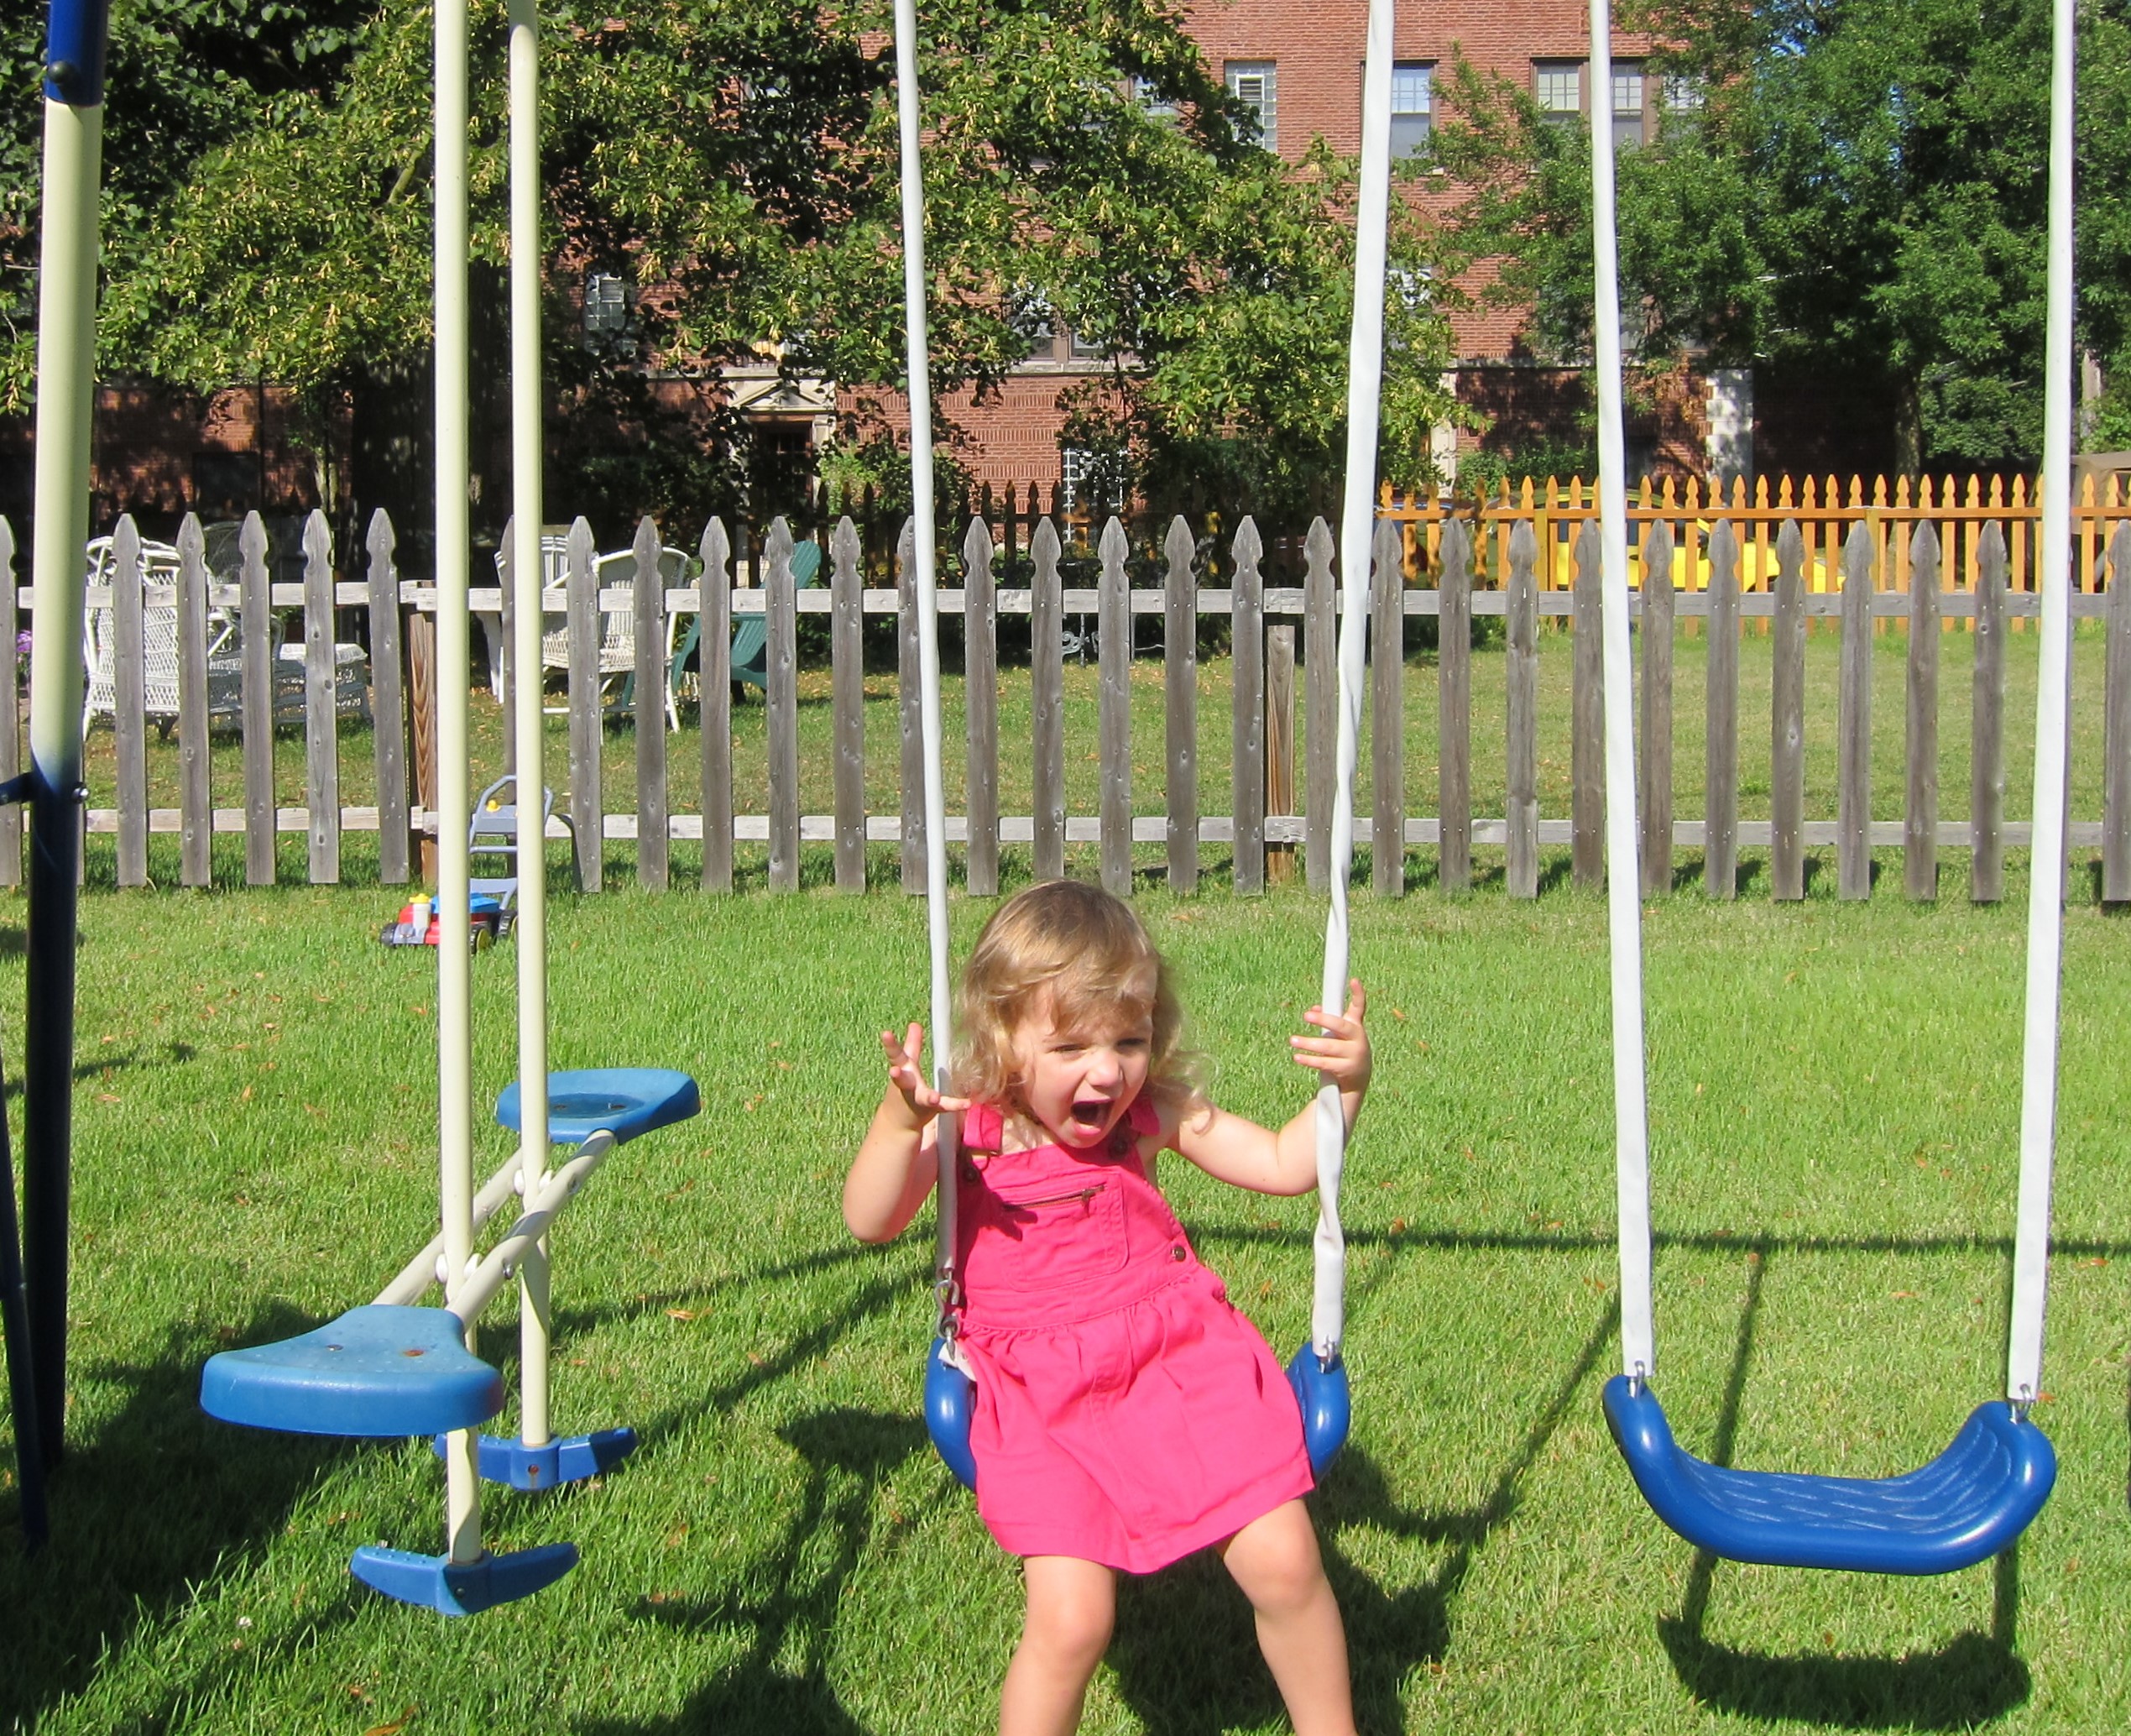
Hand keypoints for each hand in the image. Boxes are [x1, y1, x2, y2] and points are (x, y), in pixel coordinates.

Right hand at [880, 1023, 969, 1124]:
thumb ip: (912, 1045)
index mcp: (901, 1071)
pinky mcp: (931, 1109)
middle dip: (897, 1075)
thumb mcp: (907, 1065)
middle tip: (894, 1072)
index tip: (885, 1034)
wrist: (899, 1121)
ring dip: (928, 1097)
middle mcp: (907, 1085)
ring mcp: (917, 1099)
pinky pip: (944, 1106)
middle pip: (901, 1079)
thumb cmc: (904, 1087)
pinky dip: (956, 1104)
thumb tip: (914, 1023)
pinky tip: (967, 1103)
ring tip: (934, 1097)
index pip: (894, 1055)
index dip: (890, 1044)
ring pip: (922, 1097)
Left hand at [1290, 979, 1370, 1095]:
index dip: (1358, 993)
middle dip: (1323, 1020)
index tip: (1354, 980)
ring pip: (1329, 1047)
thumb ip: (1328, 1020)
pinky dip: (1309, 1060)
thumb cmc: (1346, 1049)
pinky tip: (1297, 1057)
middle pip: (1340, 1026)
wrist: (1359, 1079)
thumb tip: (1313, 1009)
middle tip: (1306, 1015)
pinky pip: (1324, 1063)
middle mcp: (1358, 1038)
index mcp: (1356, 1026)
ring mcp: (1354, 1054)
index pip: (1359, 1006)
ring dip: (1309, 1043)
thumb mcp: (1340, 1034)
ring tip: (1293, 1040)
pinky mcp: (1346, 1069)